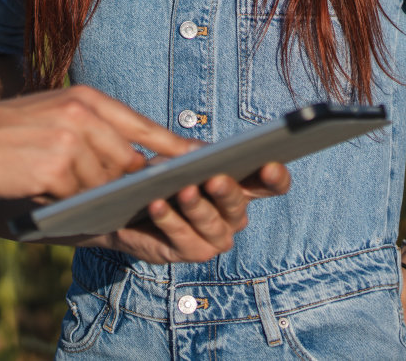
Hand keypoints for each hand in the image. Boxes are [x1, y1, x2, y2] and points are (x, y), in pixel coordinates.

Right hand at [0, 84, 195, 200]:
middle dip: (121, 182)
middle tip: (114, 196)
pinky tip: (47, 194)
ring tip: (60, 187)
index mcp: (86, 98)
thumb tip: (136, 160)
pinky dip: (67, 202)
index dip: (173, 148)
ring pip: (103, 183)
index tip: (201, 163)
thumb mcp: (54, 114)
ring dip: (88, 193)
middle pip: (127, 161)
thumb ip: (93, 130)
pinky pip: (78, 197)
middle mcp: (82, 114)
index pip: (143, 126)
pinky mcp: (54, 168)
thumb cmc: (6, 132)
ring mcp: (69, 140)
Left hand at [88, 162, 290, 264]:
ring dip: (196, 207)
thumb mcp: (178, 157)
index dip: (275, 177)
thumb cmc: (164, 178)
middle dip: (227, 191)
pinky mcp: (192, 252)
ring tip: (183, 191)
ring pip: (212, 224)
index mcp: (240, 189)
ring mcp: (216, 238)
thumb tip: (201, 152)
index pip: (270, 185)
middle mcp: (234, 216)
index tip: (269, 165)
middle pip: (238, 204)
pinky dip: (169, 221)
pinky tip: (157, 205)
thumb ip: (194, 152)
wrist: (130, 208)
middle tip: (215, 179)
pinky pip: (184, 238)